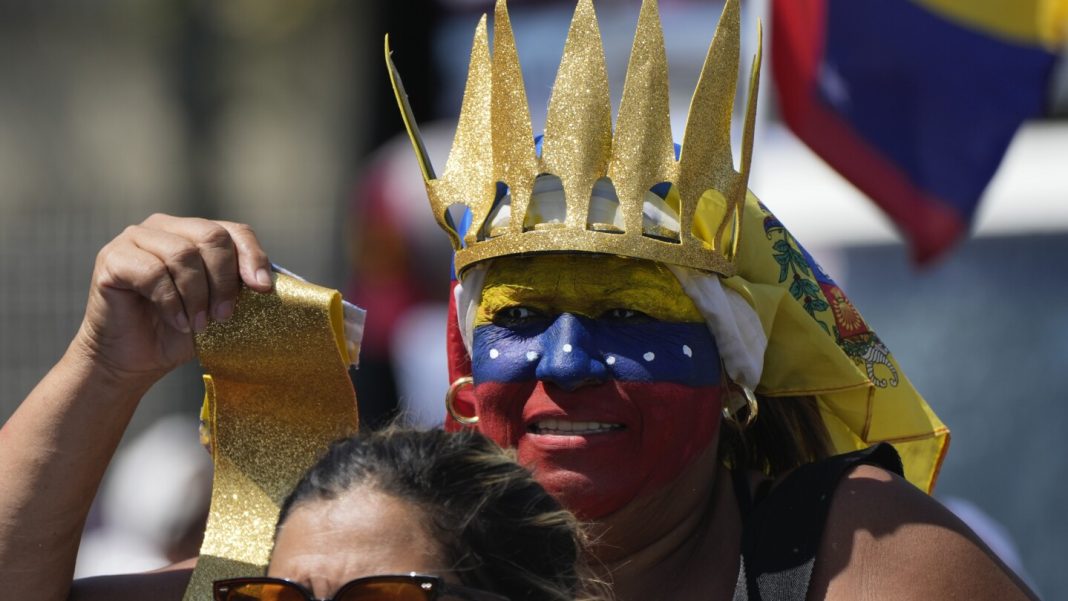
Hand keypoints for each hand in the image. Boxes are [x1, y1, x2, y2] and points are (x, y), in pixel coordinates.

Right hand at [71, 213, 272, 384]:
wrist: (133, 359)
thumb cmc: (179, 331)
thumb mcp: (219, 306)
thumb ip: (240, 286)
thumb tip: (274, 281)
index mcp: (195, 232)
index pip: (235, 231)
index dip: (252, 257)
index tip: (262, 289)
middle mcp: (165, 227)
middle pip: (211, 237)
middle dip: (224, 281)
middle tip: (223, 316)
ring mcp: (135, 238)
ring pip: (183, 254)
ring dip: (197, 295)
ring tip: (199, 323)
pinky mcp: (112, 258)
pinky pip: (152, 272)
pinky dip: (171, 302)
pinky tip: (177, 321)